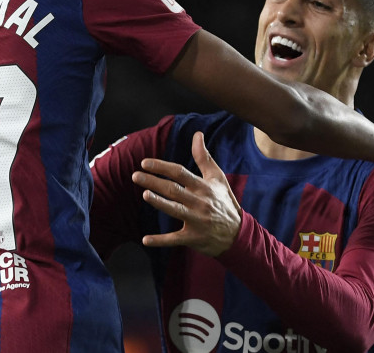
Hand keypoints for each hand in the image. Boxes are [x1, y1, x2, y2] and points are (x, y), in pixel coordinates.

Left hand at [132, 131, 242, 256]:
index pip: (180, 173)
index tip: (145, 163)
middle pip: (174, 190)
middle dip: (154, 182)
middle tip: (135, 175)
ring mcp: (197, 221)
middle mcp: (200, 203)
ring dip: (160, 203)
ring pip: (175, 210)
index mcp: (204, 187)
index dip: (162, 166)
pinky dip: (160, 240)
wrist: (238, 234)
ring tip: (145, 194)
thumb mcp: (217, 178)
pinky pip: (175, 239)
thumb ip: (203, 157)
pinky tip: (145, 240)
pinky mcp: (194, 238)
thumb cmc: (224, 202)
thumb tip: (197, 133)